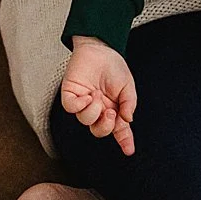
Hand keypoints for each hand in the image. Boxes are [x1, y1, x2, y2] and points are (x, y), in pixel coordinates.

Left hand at [58, 37, 137, 154]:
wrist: (100, 48)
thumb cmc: (114, 66)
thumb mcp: (128, 86)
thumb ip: (129, 104)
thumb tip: (128, 121)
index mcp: (113, 109)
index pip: (119, 129)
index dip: (124, 141)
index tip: (129, 151)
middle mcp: (98, 109)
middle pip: (99, 130)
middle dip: (105, 126)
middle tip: (111, 112)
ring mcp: (84, 103)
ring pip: (85, 120)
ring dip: (93, 112)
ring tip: (98, 98)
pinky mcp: (71, 95)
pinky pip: (71, 109)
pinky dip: (80, 105)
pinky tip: (88, 95)